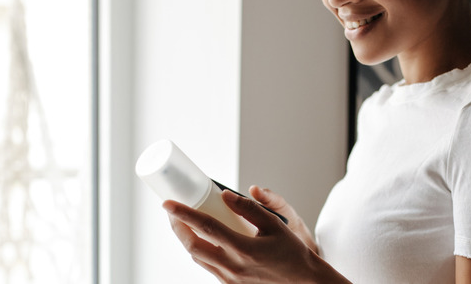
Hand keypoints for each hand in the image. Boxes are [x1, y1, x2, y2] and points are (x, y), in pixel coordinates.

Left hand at [163, 190, 348, 283]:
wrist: (302, 282)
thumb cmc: (291, 252)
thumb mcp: (274, 225)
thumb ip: (249, 208)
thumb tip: (226, 195)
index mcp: (243, 249)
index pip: (206, 227)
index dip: (183, 214)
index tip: (168, 203)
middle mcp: (233, 266)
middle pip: (192, 247)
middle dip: (177, 227)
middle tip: (172, 212)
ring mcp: (230, 279)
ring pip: (198, 258)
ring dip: (186, 239)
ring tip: (184, 223)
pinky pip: (208, 267)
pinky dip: (200, 251)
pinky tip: (203, 240)